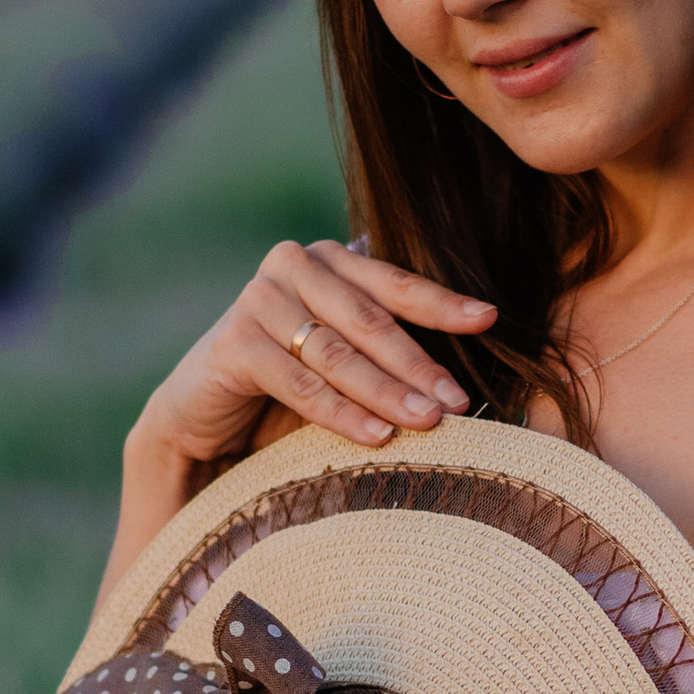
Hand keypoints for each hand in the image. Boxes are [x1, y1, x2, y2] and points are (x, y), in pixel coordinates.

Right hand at [128, 240, 494, 477]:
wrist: (204, 414)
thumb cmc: (288, 384)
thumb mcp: (343, 356)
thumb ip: (386, 342)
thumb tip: (468, 360)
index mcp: (329, 258)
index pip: (395, 282)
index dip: (442, 304)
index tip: (488, 320)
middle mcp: (292, 265)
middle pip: (369, 319)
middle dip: (418, 363)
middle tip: (457, 400)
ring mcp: (258, 298)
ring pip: (337, 352)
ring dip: (387, 391)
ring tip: (428, 421)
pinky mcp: (234, 342)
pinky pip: (300, 381)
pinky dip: (340, 412)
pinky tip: (376, 435)